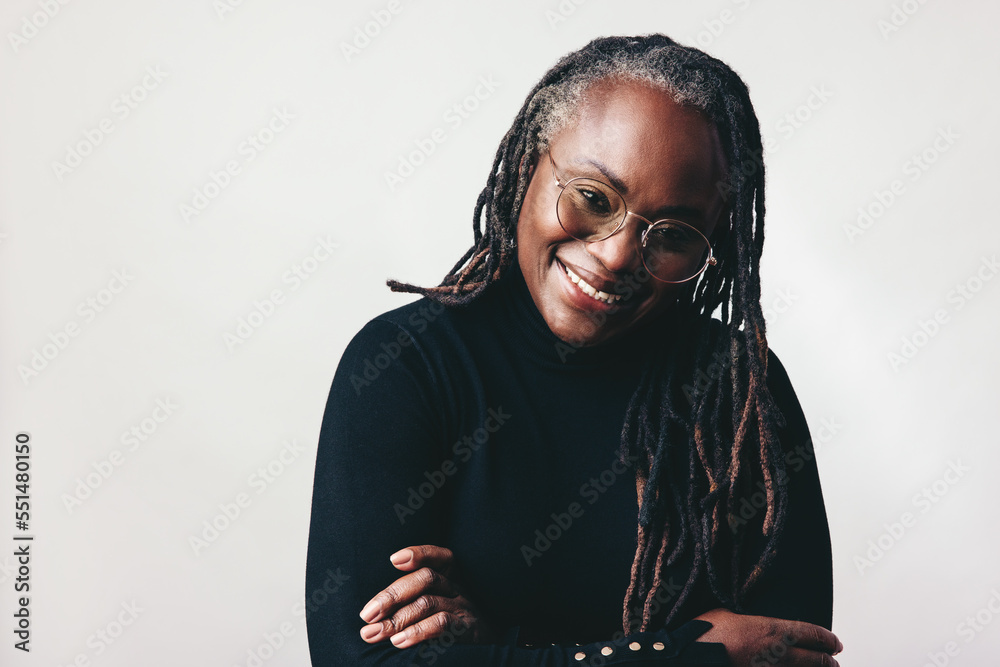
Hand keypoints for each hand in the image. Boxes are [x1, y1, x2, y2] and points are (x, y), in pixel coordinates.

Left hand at [358, 545, 499, 648]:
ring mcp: (464, 609)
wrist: (494, 647)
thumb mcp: (441, 606)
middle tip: (366, 615)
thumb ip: (414, 600)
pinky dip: (418, 631)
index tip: (394, 559)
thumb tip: (375, 610)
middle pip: (425, 579)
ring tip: (373, 634)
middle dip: (391, 595)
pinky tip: (398, 642)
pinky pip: (442, 624)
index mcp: (452, 578)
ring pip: (428, 603)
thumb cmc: (457, 626)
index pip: (439, 556)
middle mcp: (459, 589)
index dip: (419, 553)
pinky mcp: (469, 631)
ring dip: (396, 620)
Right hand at [694, 608, 842, 666]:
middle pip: (814, 659)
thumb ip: (746, 619)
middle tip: (834, 661)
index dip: (826, 638)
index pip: (810, 633)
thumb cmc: (707, 634)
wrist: (695, 657)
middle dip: (827, 660)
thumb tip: (749, 620)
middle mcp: (778, 653)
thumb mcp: (727, 613)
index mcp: (772, 630)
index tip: (834, 642)